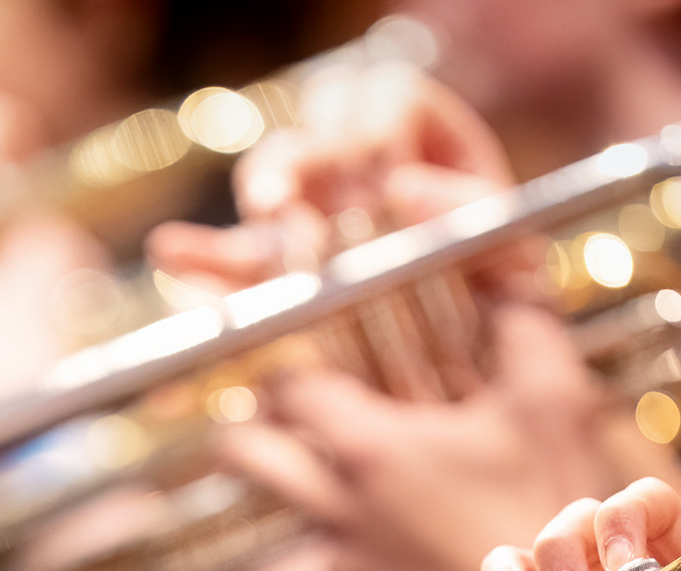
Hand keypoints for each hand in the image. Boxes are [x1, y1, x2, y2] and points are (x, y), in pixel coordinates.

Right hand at [145, 64, 516, 296]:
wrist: (479, 364)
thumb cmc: (503, 294)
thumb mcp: (507, 249)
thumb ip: (469, 211)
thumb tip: (402, 186)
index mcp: (423, 132)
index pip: (386, 96)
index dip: (379, 132)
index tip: (382, 182)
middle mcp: (358, 157)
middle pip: (318, 124)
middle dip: (313, 160)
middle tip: (316, 201)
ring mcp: (312, 206)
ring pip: (272, 172)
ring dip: (268, 189)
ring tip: (268, 215)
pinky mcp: (277, 263)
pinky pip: (232, 252)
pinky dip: (204, 256)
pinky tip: (174, 253)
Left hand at [223, 304, 624, 570]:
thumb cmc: (553, 509)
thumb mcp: (554, 402)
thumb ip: (522, 326)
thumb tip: (505, 283)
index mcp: (368, 447)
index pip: (286, 386)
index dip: (291, 369)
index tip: (306, 365)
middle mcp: (333, 509)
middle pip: (246, 453)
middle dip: (256, 428)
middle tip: (288, 418)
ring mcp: (337, 567)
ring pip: (279, 512)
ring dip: (294, 489)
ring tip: (336, 476)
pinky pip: (322, 566)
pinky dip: (339, 546)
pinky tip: (387, 537)